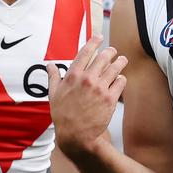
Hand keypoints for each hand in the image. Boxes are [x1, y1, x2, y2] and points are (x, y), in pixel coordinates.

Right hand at [50, 36, 126, 157]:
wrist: (77, 135)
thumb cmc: (63, 115)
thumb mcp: (53, 95)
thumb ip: (54, 77)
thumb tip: (50, 65)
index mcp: (73, 76)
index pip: (85, 52)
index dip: (94, 42)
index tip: (99, 37)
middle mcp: (88, 79)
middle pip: (104, 57)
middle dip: (110, 51)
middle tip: (113, 51)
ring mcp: (100, 88)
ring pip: (116, 68)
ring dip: (120, 62)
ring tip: (122, 60)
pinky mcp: (110, 98)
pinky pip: (121, 82)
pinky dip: (121, 79)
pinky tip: (120, 79)